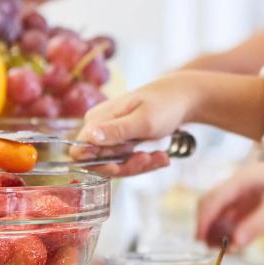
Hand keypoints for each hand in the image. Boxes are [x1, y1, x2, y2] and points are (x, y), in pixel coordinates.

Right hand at [73, 76, 199, 175]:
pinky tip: (161, 157)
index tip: (119, 166)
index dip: (97, 164)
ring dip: (140, 165)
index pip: (80, 152)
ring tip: (162, 157)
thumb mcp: (144, 120)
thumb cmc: (164, 104)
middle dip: (127, 166)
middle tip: (150, 159)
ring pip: (117, 165)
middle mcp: (98, 129)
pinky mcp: (122, 142)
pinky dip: (145, 162)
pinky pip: (128, 161)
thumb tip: (89, 137)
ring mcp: (110, 136)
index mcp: (96, 120)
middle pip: (101, 163)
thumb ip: (117, 130)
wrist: (183, 98)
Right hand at [195, 162, 263, 248]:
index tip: (198, 241)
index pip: (213, 199)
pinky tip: (235, 246)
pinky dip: (232, 232)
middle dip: (207, 226)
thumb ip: (257, 224)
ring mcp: (250, 196)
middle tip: (208, 249)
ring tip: (220, 250)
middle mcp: (242, 186)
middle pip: (213, 205)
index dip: (203, 220)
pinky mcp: (258, 207)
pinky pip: (237, 220)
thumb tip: (234, 243)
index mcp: (244, 179)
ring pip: (224, 214)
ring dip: (218, 231)